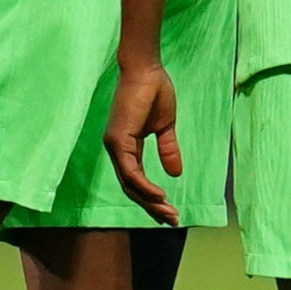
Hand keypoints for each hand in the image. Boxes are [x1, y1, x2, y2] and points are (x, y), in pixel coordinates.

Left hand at [102, 56, 182, 224]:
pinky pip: (130, 171)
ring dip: (150, 201)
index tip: (171, 211)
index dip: (152, 199)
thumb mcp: (165, 127)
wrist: (147, 69)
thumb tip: (176, 173)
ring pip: (129, 184)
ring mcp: (114, 145)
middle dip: (152, 207)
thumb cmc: (154, 91)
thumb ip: (168, 149)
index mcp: (126, 147)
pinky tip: (159, 196)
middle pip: (131, 188)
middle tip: (171, 220)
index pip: (136, 181)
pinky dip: (144, 185)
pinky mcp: (118, 139)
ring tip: (169, 214)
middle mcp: (116, 150)